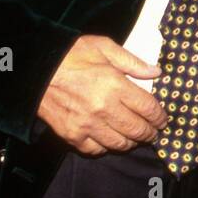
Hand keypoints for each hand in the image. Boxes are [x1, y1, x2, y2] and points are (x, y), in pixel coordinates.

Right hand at [37, 35, 166, 155]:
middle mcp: (103, 109)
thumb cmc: (70, 54)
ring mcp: (87, 125)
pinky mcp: (72, 136)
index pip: (147, 108)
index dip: (159, 116)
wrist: (35, 70)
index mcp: (114, 86)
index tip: (162, 119)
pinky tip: (110, 139)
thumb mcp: (103, 47)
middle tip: (154, 131)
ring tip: (135, 137)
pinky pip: (96, 150)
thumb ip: (132, 62)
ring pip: (120, 144)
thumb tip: (156, 72)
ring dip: (132, 142)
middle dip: (150, 132)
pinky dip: (107, 147)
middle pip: (137, 130)